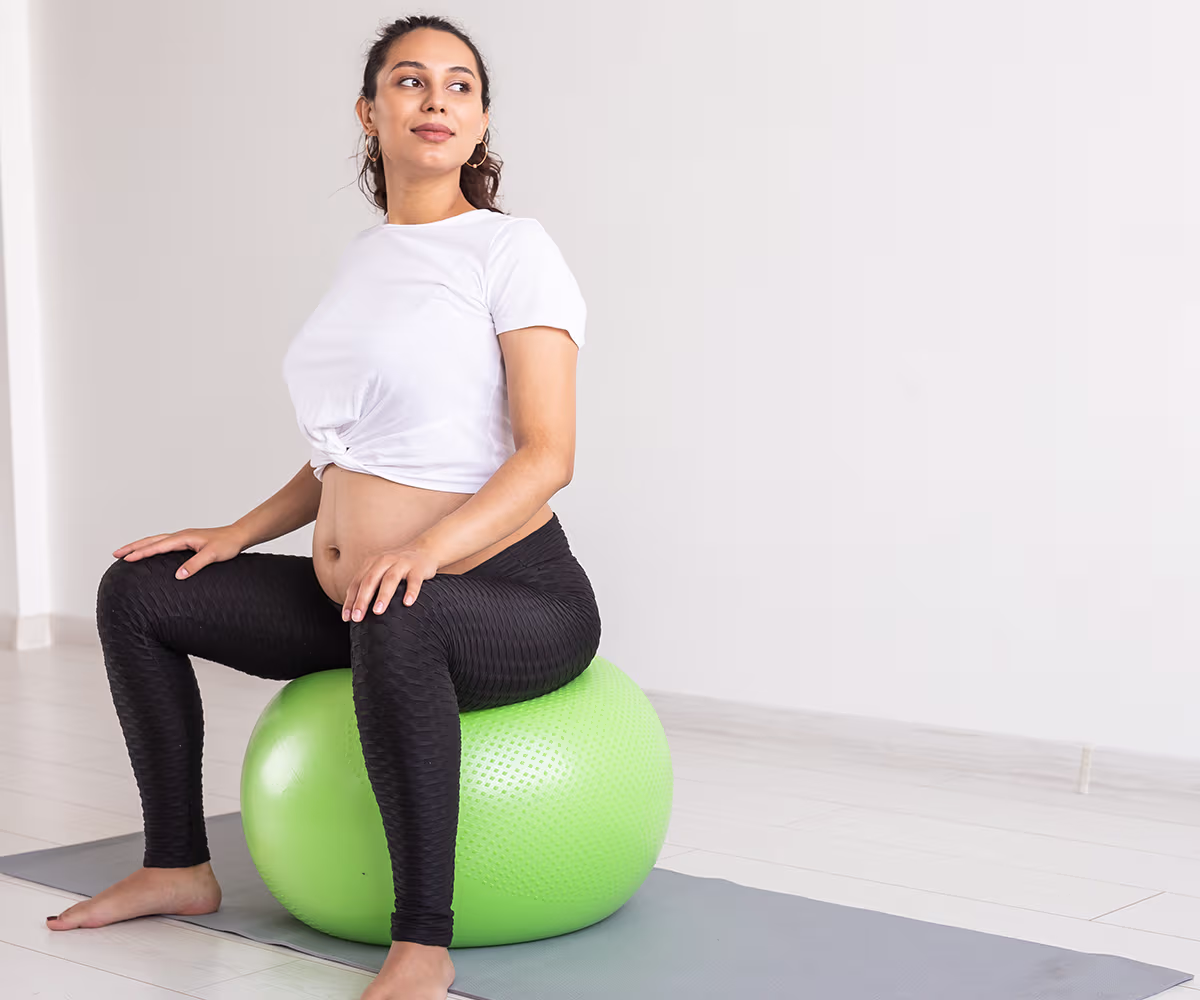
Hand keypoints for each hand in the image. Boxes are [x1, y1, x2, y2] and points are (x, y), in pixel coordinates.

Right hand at [112, 525, 248, 579]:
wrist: (238, 536)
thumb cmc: (227, 544)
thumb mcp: (212, 556)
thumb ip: (195, 565)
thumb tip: (178, 575)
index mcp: (183, 537)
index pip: (157, 546)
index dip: (141, 553)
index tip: (126, 559)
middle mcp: (180, 536)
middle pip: (151, 540)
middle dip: (133, 547)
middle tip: (115, 554)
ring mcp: (183, 538)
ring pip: (156, 540)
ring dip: (140, 545)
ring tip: (126, 552)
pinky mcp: (186, 541)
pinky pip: (163, 543)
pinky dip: (152, 546)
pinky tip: (149, 552)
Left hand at [342, 544, 440, 620]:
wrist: (424, 549)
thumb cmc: (399, 567)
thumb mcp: (381, 571)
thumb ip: (369, 585)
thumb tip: (354, 610)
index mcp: (372, 563)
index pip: (357, 583)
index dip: (350, 600)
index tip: (347, 617)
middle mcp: (385, 561)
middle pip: (370, 581)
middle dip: (362, 600)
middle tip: (357, 617)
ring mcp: (402, 564)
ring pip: (390, 579)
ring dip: (383, 596)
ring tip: (377, 612)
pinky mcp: (418, 568)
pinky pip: (414, 580)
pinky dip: (411, 591)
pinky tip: (407, 603)